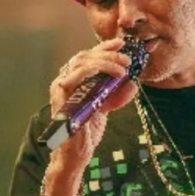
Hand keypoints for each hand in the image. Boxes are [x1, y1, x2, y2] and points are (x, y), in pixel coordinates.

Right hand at [48, 37, 138, 167]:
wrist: (77, 151)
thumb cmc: (89, 129)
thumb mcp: (108, 106)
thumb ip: (118, 93)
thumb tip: (134, 83)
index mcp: (75, 79)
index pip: (88, 56)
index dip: (105, 47)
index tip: (122, 43)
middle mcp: (66, 79)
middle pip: (84, 56)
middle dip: (108, 53)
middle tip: (127, 58)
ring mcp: (61, 86)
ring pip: (81, 62)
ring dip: (105, 61)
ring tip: (123, 68)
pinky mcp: (61, 94)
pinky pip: (78, 75)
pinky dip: (97, 70)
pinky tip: (114, 75)